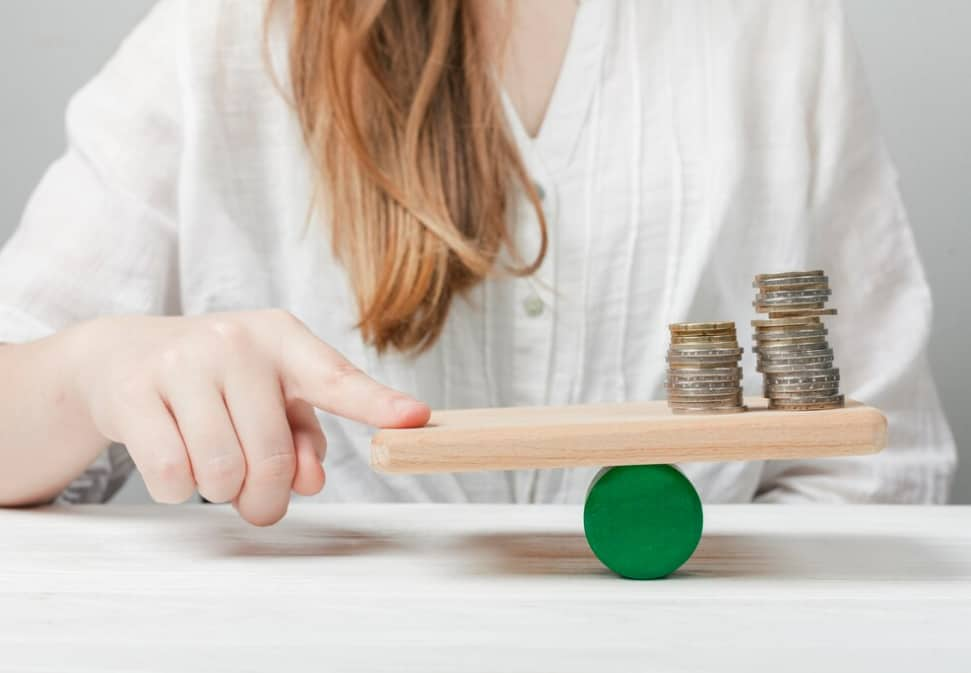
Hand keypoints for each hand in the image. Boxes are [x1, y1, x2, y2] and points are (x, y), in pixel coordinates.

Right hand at [71, 310, 429, 524]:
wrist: (121, 356)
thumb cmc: (216, 381)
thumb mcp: (268, 393)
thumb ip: (302, 435)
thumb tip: (312, 481)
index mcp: (282, 338)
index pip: (336, 378)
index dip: (378, 404)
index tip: (416, 419)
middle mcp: (235, 341)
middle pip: (271, 456)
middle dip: (265, 496)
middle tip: (257, 500)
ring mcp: (181, 362)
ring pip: (220, 471)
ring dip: (220, 492)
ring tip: (212, 468)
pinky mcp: (133, 393)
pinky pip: (172, 475)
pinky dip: (178, 489)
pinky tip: (175, 460)